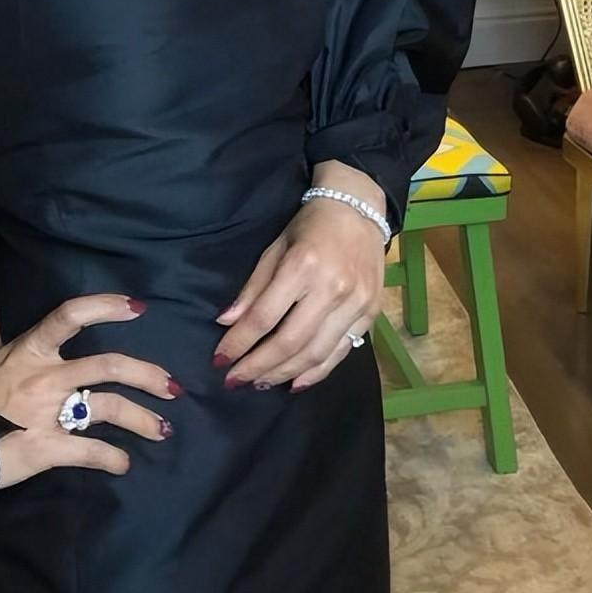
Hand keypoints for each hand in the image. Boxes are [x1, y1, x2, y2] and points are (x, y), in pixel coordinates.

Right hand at [0, 294, 179, 489]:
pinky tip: (125, 464)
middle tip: (173, 387)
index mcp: (33, 350)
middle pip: (109, 365)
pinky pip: (89, 451)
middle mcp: (48, 376)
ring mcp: (50, 412)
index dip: (107, 306)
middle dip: (147, 375)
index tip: (138, 307)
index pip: (72, 315)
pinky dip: (112, 458)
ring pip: (108, 408)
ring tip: (164, 431)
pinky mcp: (49, 448)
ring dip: (142, 420)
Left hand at [211, 172, 385, 392]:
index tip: (220, 360)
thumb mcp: (275, 247)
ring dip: (284, 374)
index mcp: (303, 265)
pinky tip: (295, 383)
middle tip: (235, 381)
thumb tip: (227, 323)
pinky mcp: (371, 314)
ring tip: (260, 383)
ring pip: (315, 353)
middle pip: (289, 341)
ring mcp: (356, 303)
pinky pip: (341, 352)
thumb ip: (253, 287)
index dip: (239, 342)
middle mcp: (332, 288)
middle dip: (258, 366)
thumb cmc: (310, 226)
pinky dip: (317, 373)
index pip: (264, 316)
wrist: (358, 210)